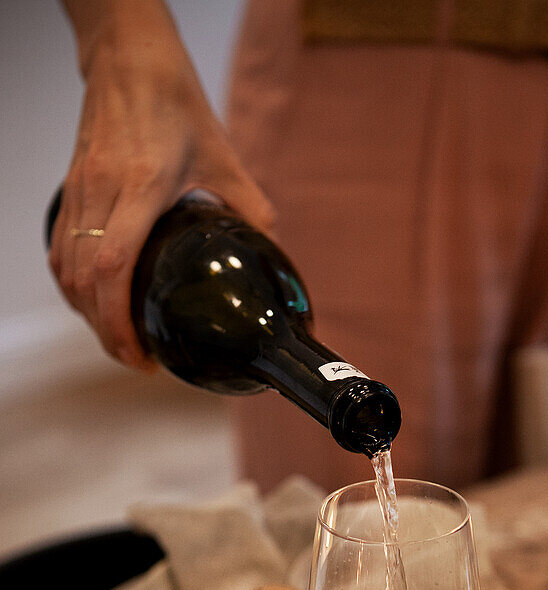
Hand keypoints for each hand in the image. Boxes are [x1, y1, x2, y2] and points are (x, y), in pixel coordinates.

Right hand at [49, 7, 274, 369]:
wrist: (129, 58)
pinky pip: (59, 250)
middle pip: (84, 282)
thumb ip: (250, 207)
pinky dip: (72, 286)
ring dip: (87, 314)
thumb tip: (272, 251)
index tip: (140, 353)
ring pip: (65, 270)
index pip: (113, 267)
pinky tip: (93, 303)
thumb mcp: (223, 156)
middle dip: (105, 332)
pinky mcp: (70, 188)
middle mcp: (103, 192)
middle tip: (136, 359)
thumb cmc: (175, 103)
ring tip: (119, 339)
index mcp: (142, 188)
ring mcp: (80, 190)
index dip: (118, 320)